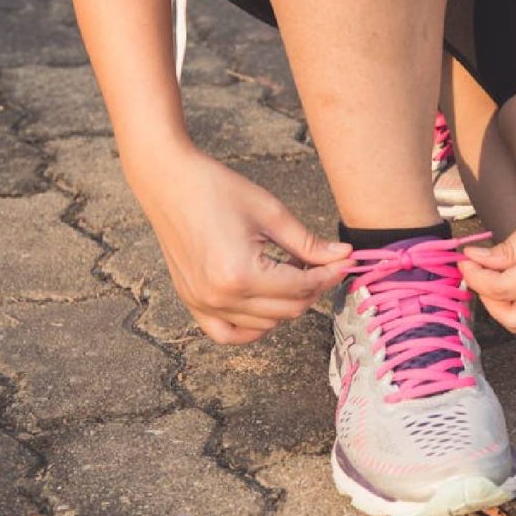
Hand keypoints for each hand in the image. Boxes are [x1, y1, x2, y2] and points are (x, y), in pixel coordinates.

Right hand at [128, 145, 353, 343]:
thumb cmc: (217, 189)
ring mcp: (202, 304)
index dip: (330, 275)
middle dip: (313, 288)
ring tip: (290, 270)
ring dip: (287, 303)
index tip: (346, 262)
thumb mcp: (272, 213)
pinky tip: (266, 303)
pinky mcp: (192, 302)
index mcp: (241, 274)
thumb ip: (309, 243)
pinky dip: (253, 326)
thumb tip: (343, 257)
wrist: (168, 181)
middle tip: (322, 262)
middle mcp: (220, 297)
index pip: (302, 287)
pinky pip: (228, 333)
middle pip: (288, 310)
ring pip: (265, 323)